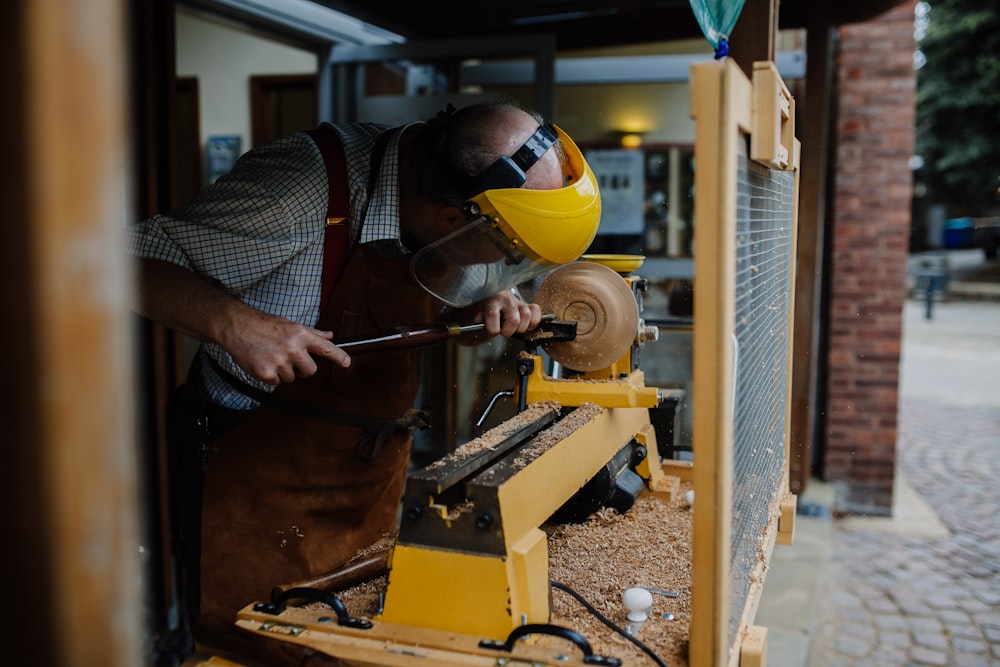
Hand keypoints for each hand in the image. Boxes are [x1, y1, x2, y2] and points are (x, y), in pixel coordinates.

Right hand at [220, 308, 350, 385]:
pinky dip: (271, 376)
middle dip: (303, 369)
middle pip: (311, 371)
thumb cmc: (264, 325)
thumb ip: (311, 333)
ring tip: (272, 356)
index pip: (325, 348)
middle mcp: (293, 348)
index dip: (338, 357)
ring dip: (284, 371)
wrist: (237, 327)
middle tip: (290, 359)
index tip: (346, 363)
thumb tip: (329, 336)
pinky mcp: (267, 373)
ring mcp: (279, 362)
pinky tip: (264, 362)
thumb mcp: (290, 324)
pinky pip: (277, 383)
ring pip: (292, 378)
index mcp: (300, 334)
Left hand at [473, 290, 542, 337]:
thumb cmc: (484, 310)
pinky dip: (533, 321)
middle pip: (513, 320)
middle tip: (504, 331)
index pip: (493, 314)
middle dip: (508, 331)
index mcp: (491, 301)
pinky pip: (536, 311)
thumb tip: (478, 319)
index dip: (493, 328)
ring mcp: (518, 302)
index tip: (493, 332)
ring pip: (527, 315)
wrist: (491, 301)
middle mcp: (506, 300)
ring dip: (521, 327)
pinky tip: (526, 325)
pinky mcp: (527, 305)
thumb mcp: (475, 315)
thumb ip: (477, 318)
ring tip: (514, 328)